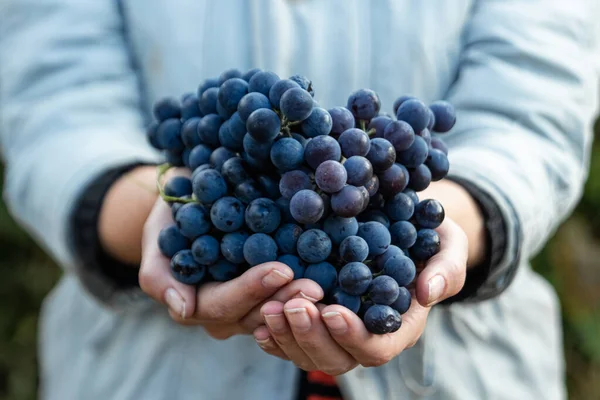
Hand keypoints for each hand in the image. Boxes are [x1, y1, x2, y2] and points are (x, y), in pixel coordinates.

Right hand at [140, 195, 324, 338]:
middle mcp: (226, 313)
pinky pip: (288, 297)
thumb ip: (159, 275)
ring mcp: (250, 305)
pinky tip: (331, 278)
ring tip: (326, 284)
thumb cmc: (171, 219)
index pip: (225, 305)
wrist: (193, 198)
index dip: (252, 290)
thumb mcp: (156, 238)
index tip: (281, 269)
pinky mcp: (270, 291)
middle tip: (315, 286)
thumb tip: (182, 309)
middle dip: (285, 300)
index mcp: (196, 304)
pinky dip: (307, 290)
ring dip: (300, 300)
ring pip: (278, 312)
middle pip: (257, 315)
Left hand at [253, 217, 467, 374]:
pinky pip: (293, 340)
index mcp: (400, 325)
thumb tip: (428, 292)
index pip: (377, 347)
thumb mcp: (448, 245)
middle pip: (338, 358)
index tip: (331, 310)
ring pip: (310, 353)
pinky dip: (275, 335)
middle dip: (312, 337)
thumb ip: (446, 269)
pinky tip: (259, 318)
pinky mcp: (317, 317)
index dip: (353, 336)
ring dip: (287, 336)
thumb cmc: (429, 236)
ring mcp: (340, 329)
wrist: (402, 224)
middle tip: (291, 305)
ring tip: (268, 308)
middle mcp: (367, 334)